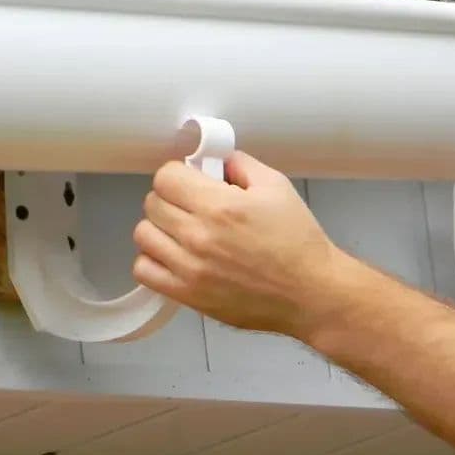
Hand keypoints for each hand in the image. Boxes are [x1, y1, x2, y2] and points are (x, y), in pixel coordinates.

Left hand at [132, 151, 347, 338]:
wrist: (310, 293)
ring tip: (180, 231)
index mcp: (220, 206)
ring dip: (159, 228)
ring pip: (143, 235)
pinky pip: (144, 270)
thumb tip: (214, 160)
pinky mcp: (187, 294)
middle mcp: (199, 236)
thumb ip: (240, 165)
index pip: (165, 177)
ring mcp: (189, 267)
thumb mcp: (276, 187)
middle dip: (169, 198)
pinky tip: (173, 256)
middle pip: (152, 203)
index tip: (189, 181)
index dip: (177, 175)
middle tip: (189, 205)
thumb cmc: (298, 242)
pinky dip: (153, 260)